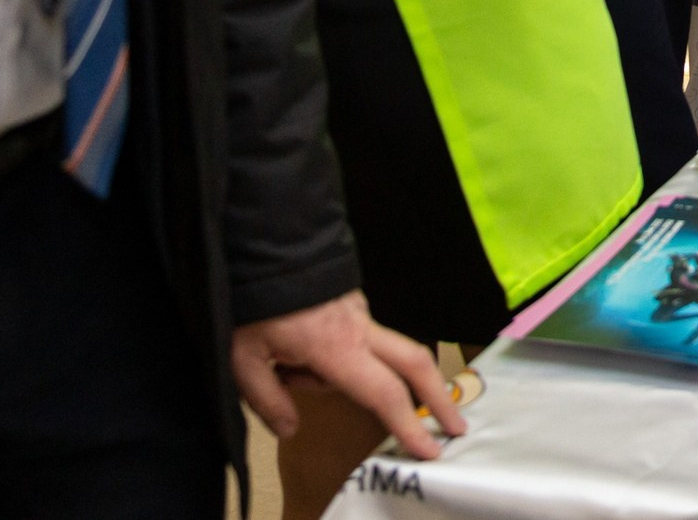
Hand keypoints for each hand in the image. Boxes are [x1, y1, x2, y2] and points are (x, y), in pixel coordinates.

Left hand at [232, 291, 461, 460]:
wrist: (266, 246)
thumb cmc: (253, 302)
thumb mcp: (241, 356)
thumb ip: (267, 398)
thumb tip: (291, 430)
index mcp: (336, 347)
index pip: (383, 393)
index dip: (409, 424)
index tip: (430, 450)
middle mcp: (360, 329)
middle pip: (414, 362)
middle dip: (438, 396)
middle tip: (456, 426)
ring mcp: (362, 313)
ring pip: (376, 355)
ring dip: (350, 376)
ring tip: (285, 365)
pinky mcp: (355, 304)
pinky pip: (358, 340)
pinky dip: (338, 358)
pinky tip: (294, 350)